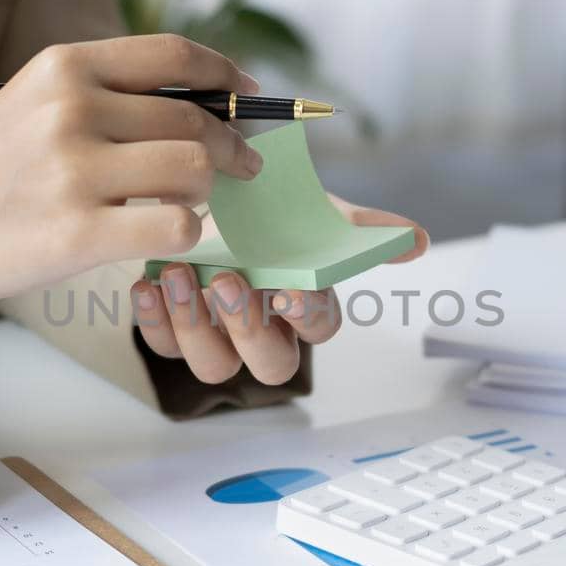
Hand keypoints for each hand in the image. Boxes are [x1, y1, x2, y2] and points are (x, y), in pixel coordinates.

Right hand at [0, 35, 261, 309]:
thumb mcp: (35, 102)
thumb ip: (108, 94)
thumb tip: (206, 105)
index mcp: (64, 66)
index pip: (174, 57)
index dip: (226, 76)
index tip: (247, 96)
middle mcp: (71, 108)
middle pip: (195, 120)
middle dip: (232, 146)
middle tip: (242, 168)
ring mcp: (74, 170)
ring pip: (195, 169)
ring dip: (207, 190)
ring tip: (191, 201)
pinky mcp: (78, 231)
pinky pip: (176, 224)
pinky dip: (187, 231)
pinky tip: (166, 232)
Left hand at [131, 200, 427, 385]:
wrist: (211, 200)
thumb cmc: (269, 215)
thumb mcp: (314, 212)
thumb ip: (361, 227)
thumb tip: (415, 240)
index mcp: (304, 306)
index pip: (319, 325)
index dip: (306, 313)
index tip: (289, 289)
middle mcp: (264, 332)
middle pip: (271, 363)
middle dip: (248, 327)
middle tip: (226, 282)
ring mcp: (218, 337)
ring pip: (215, 366)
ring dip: (195, 326)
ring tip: (177, 276)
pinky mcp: (173, 332)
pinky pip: (163, 344)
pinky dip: (154, 318)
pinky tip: (149, 282)